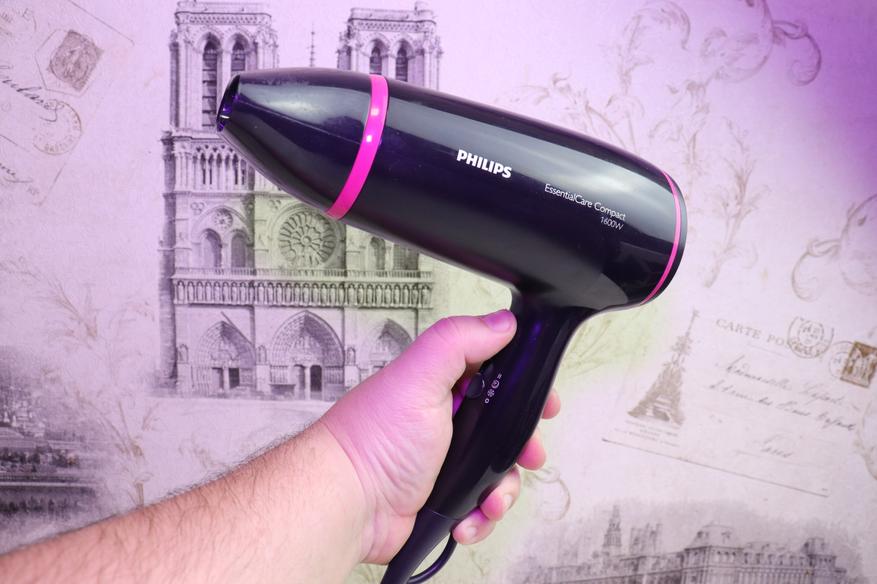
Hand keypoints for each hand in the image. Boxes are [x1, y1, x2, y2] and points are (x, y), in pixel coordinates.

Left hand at [320, 310, 560, 563]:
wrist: (348, 504)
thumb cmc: (374, 440)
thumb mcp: (419, 376)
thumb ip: (458, 341)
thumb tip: (501, 322)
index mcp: (441, 386)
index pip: (496, 376)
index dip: (524, 389)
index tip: (544, 403)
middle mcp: (444, 422)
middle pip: (505, 430)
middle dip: (522, 447)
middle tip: (527, 455)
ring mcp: (444, 463)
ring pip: (498, 473)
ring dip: (503, 489)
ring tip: (490, 499)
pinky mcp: (441, 500)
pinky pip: (479, 509)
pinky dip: (480, 517)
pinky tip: (466, 519)